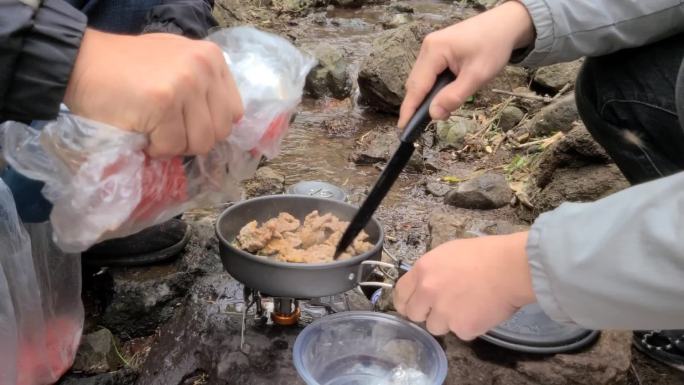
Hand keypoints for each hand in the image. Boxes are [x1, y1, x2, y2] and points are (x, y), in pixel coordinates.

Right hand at [64, 29, 243, 157]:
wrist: (80, 62)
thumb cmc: (127, 68)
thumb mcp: (176, 63)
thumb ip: (204, 87)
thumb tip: (225, 125)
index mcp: (212, 58)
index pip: (233, 112)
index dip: (209, 125)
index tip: (186, 123)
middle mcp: (204, 67)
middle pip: (220, 131)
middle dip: (192, 138)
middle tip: (166, 127)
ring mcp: (185, 84)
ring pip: (199, 143)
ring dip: (174, 145)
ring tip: (153, 128)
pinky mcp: (163, 103)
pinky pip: (171, 146)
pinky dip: (154, 148)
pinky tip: (140, 129)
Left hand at [393, 232, 535, 338]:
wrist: (512, 268)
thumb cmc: (486, 254)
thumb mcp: (449, 253)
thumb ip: (431, 271)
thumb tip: (424, 285)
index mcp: (423, 270)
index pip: (400, 293)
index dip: (406, 301)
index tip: (411, 305)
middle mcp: (428, 292)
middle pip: (414, 315)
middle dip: (426, 313)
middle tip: (444, 307)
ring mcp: (444, 312)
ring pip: (436, 327)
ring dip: (448, 321)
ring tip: (468, 306)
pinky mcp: (462, 328)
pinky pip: (460, 333)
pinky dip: (470, 326)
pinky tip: (481, 312)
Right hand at [398, 1, 533, 127]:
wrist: (504, 25)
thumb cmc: (493, 47)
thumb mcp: (477, 76)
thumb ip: (454, 96)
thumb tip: (433, 115)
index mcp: (434, 51)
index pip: (417, 86)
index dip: (409, 109)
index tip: (402, 128)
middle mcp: (427, 47)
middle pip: (416, 83)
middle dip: (420, 104)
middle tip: (428, 124)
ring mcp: (430, 48)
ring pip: (422, 79)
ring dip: (429, 96)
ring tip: (442, 109)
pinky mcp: (437, 50)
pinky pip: (429, 74)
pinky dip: (434, 87)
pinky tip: (445, 95)